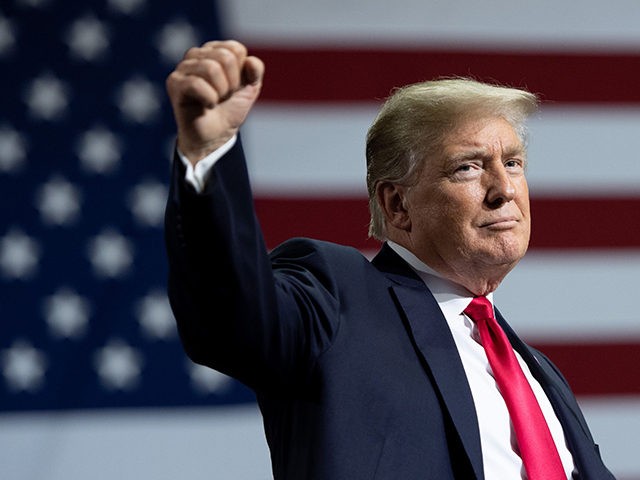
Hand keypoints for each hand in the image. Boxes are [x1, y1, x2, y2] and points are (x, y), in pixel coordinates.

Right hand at [166, 40, 264, 163]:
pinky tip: (206, 105)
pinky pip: (197, 84)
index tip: (234, 87)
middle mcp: (196, 54)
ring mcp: (183, 67)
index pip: (236, 49)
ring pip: (211, 68)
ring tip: (215, 101)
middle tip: (224, 96)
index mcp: (214, 51)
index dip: (241, 73)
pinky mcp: (174, 83)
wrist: (216, 136)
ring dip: (220, 92)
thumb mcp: (250, 89)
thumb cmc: (229, 109)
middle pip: (225, 57)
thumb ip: (256, 71)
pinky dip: (209, 98)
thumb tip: (250, 61)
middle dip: (232, 83)